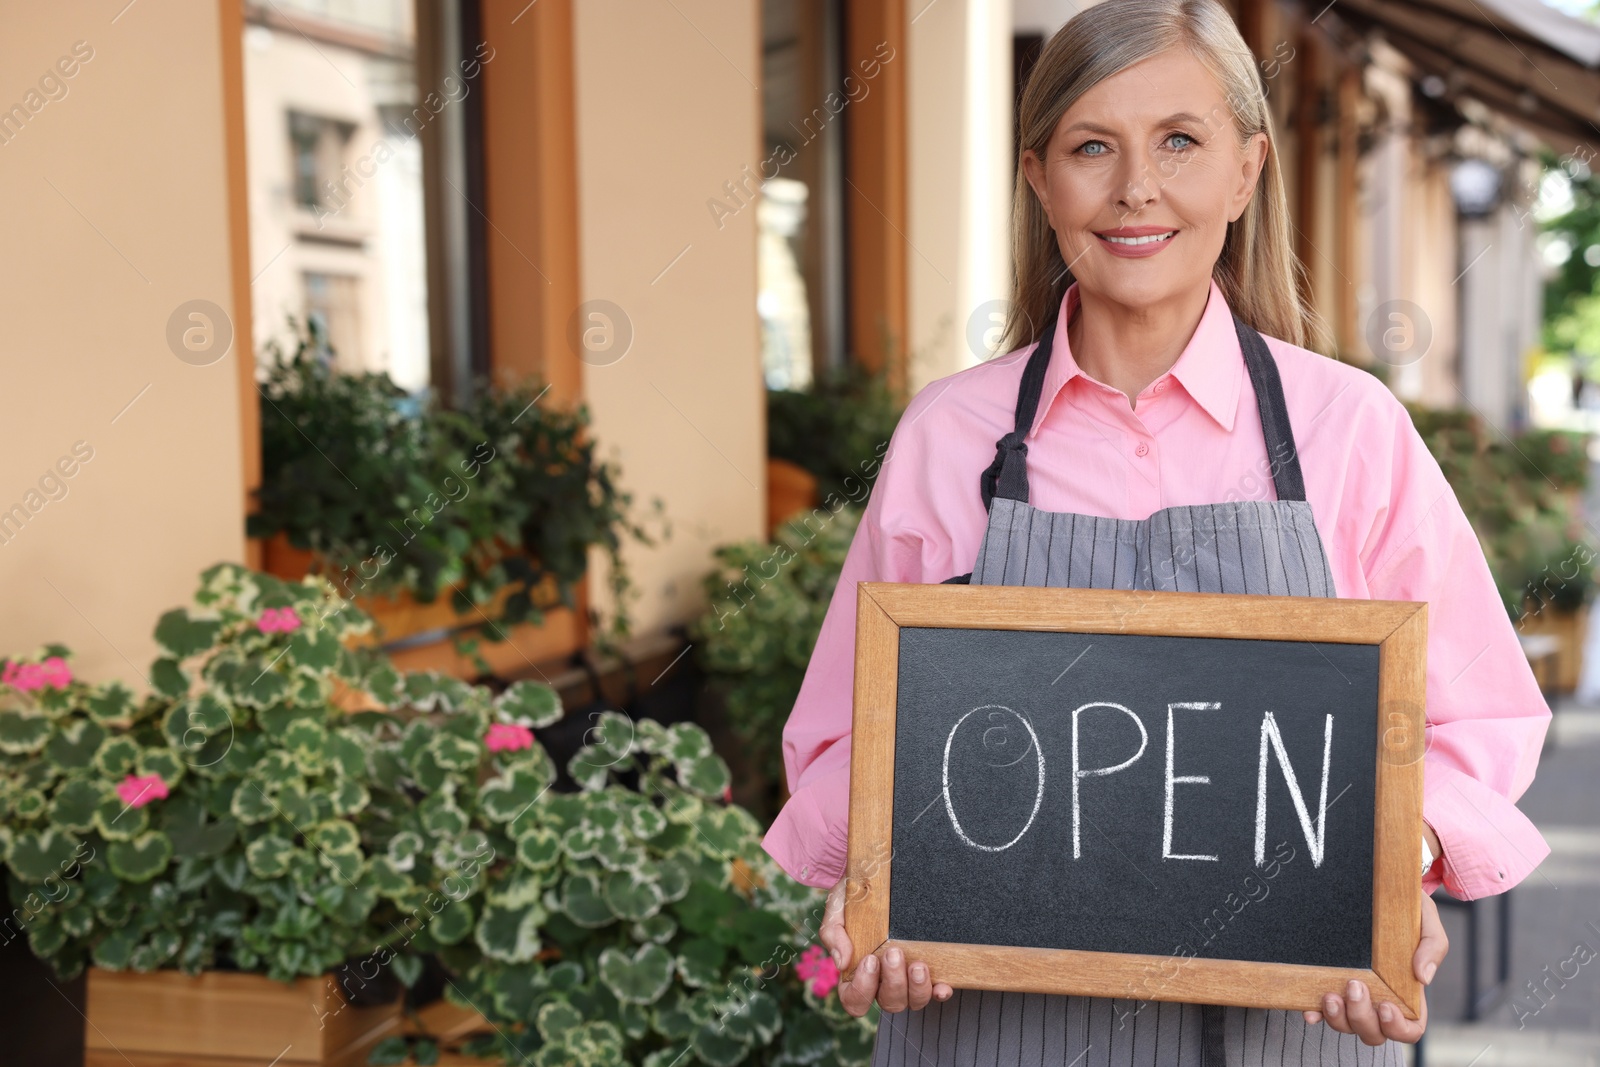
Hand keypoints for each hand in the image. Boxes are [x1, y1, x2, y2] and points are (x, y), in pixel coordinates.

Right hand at [818, 875, 952, 1015]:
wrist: (876, 877)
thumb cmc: (852, 898)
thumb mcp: (837, 910)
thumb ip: (833, 934)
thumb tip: (842, 962)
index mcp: (855, 973)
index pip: (854, 999)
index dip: (862, 988)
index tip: (870, 959)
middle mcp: (881, 982)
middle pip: (888, 1003)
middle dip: (893, 981)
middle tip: (894, 953)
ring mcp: (905, 979)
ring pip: (912, 1001)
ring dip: (917, 988)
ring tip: (919, 964)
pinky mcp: (925, 971)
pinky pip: (935, 992)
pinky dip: (939, 992)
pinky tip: (943, 985)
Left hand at [1302, 893, 1447, 1043]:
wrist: (1378, 890)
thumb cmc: (1407, 909)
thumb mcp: (1426, 921)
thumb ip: (1432, 946)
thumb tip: (1423, 977)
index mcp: (1408, 993)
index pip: (1410, 1028)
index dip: (1398, 1028)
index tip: (1386, 1006)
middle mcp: (1380, 999)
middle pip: (1374, 1032)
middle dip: (1362, 1018)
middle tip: (1355, 986)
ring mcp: (1354, 995)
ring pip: (1347, 1026)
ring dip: (1338, 1018)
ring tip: (1330, 995)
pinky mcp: (1331, 984)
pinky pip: (1322, 1011)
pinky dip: (1316, 1015)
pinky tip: (1310, 1010)